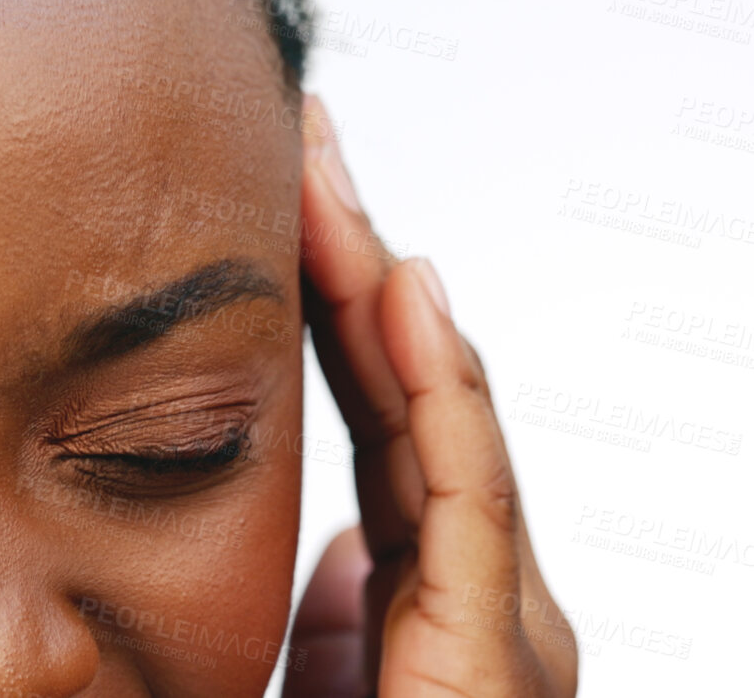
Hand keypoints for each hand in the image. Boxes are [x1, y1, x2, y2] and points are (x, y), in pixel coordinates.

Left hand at [284, 98, 576, 697]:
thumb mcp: (321, 697)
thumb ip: (338, 627)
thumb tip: (338, 560)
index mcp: (426, 601)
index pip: (380, 418)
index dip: (335, 307)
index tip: (283, 203)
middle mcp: (477, 599)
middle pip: (416, 395)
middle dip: (358, 263)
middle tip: (302, 142)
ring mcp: (500, 626)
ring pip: (447, 422)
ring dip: (384, 290)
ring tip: (334, 181)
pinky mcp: (495, 660)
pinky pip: (466, 501)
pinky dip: (439, 392)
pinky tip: (404, 296)